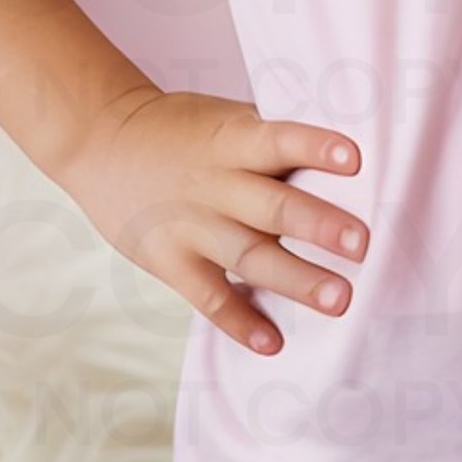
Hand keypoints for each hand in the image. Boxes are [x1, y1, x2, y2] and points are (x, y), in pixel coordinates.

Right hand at [54, 86, 367, 355]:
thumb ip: (271, 139)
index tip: (356, 158)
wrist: (99, 139)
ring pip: (248, 256)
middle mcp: (214, 184)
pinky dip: (239, 321)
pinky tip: (272, 342)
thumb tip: (346, 151)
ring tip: (339, 299)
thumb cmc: (180, 129)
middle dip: (318, 225)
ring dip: (295, 279)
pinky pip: (208, 297)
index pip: (278, 140)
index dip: (314, 148)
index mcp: (231, 140)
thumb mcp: (224, 118)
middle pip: (271, 206)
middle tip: (362, 244)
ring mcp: (190, 226)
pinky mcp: (169, 261)